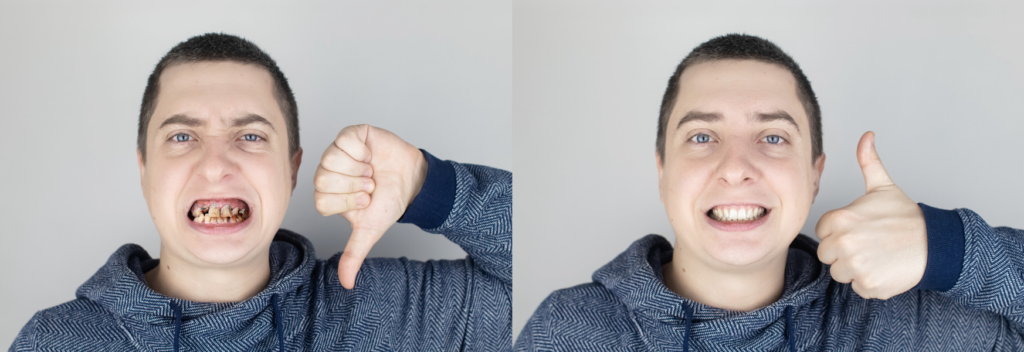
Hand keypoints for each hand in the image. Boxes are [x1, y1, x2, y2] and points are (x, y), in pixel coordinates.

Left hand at [313, 124, 427, 288]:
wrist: (413, 181)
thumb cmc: (389, 201)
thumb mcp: (370, 231)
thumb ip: (353, 254)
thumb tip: (346, 283)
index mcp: (327, 193)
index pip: (321, 200)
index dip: (348, 202)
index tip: (365, 201)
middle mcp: (328, 171)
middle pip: (323, 180)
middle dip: (354, 187)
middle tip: (369, 185)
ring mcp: (338, 151)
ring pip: (331, 159)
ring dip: (360, 170)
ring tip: (371, 171)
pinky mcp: (351, 134)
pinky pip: (345, 141)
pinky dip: (363, 152)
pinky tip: (371, 156)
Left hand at [815, 131, 926, 299]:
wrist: (935, 244)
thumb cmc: (906, 218)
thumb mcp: (883, 187)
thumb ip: (868, 162)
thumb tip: (866, 136)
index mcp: (840, 219)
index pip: (823, 232)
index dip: (839, 232)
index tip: (859, 230)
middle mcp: (843, 243)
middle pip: (827, 255)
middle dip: (843, 252)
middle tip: (869, 244)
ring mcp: (855, 265)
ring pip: (839, 273)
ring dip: (855, 268)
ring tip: (877, 256)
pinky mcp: (868, 285)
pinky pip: (857, 287)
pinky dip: (869, 282)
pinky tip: (884, 269)